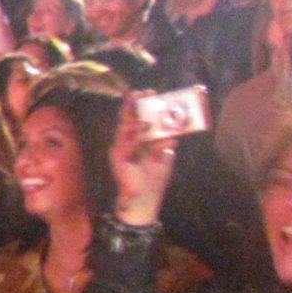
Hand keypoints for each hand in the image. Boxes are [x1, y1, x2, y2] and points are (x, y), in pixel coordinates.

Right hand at [110, 97, 177, 226]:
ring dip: (135, 118)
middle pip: (127, 119)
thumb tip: (173, 136)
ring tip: (144, 108)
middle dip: (134, 105)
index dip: (141, 105)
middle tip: (142, 92)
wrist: (144, 199)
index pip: (137, 118)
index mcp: (135, 140)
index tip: (149, 92)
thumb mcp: (162, 159)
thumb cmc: (152, 179)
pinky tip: (144, 129)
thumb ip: (165, 146)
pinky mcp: (118, 158)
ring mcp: (120, 149)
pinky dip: (136, 136)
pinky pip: (128, 143)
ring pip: (126, 128)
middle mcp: (125, 142)